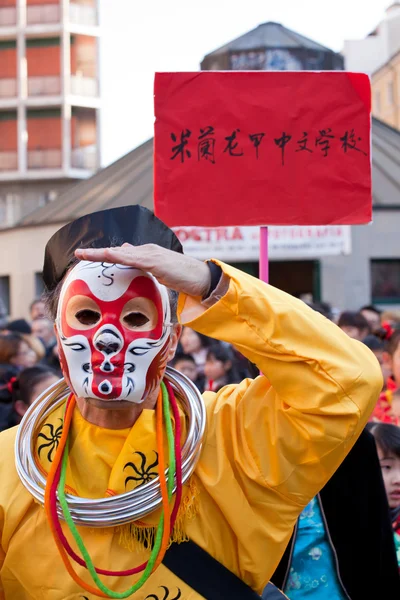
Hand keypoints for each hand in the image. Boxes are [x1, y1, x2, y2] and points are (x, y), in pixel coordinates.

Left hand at [75, 243, 211, 297]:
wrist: (201, 277)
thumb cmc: (183, 277)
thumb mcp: (161, 272)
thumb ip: (148, 268)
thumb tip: (133, 261)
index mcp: (148, 253)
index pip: (122, 254)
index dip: (104, 255)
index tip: (87, 256)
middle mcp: (147, 250)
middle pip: (117, 252)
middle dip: (97, 253)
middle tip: (78, 254)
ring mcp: (150, 254)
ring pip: (119, 253)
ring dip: (100, 254)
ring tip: (83, 254)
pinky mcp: (154, 261)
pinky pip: (131, 259)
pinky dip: (116, 257)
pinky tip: (105, 256)